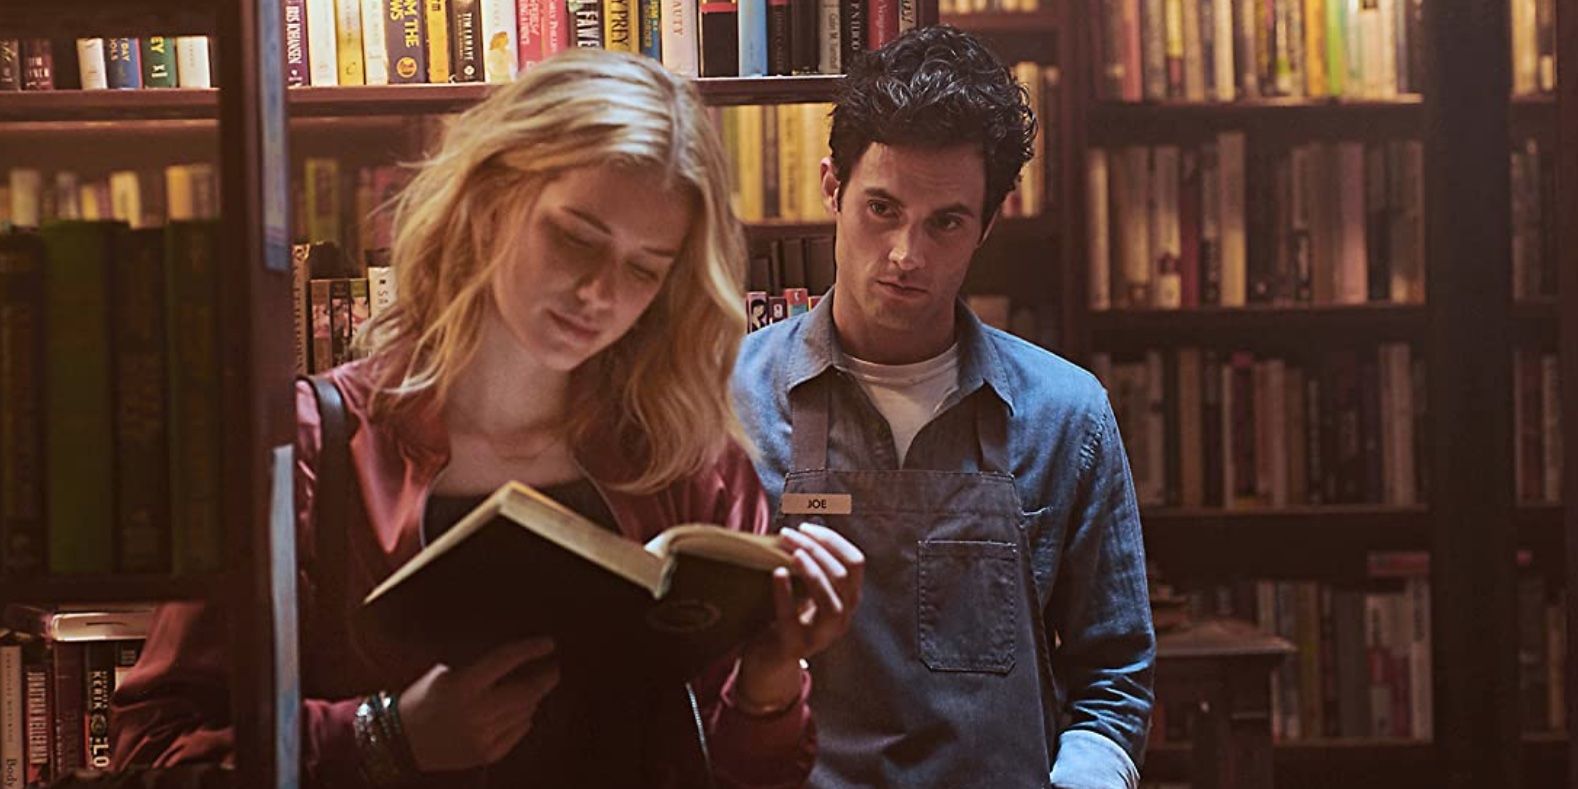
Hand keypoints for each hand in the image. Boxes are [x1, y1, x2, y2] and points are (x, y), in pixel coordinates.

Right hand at [397, 637, 559, 771]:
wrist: (400, 740)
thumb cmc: (421, 699)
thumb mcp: (444, 673)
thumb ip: (478, 667)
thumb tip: (514, 657)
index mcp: (462, 684)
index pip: (506, 660)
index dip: (531, 650)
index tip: (548, 643)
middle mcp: (476, 711)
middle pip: (526, 690)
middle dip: (546, 677)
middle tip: (553, 668)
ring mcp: (483, 736)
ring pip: (526, 711)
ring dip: (534, 698)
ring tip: (535, 688)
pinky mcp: (486, 754)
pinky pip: (518, 732)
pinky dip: (524, 719)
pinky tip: (521, 711)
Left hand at [736, 524, 863, 707]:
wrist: (769, 662)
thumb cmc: (787, 618)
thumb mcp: (806, 591)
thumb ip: (810, 568)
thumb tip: (798, 529)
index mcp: (848, 599)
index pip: (855, 562)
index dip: (833, 540)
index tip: (806, 527)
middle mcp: (843, 618)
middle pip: (842, 576)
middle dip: (816, 549)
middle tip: (788, 535)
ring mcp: (823, 636)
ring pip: (830, 600)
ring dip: (811, 571)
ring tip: (791, 553)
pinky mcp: (797, 648)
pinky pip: (793, 620)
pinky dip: (785, 595)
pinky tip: (776, 574)